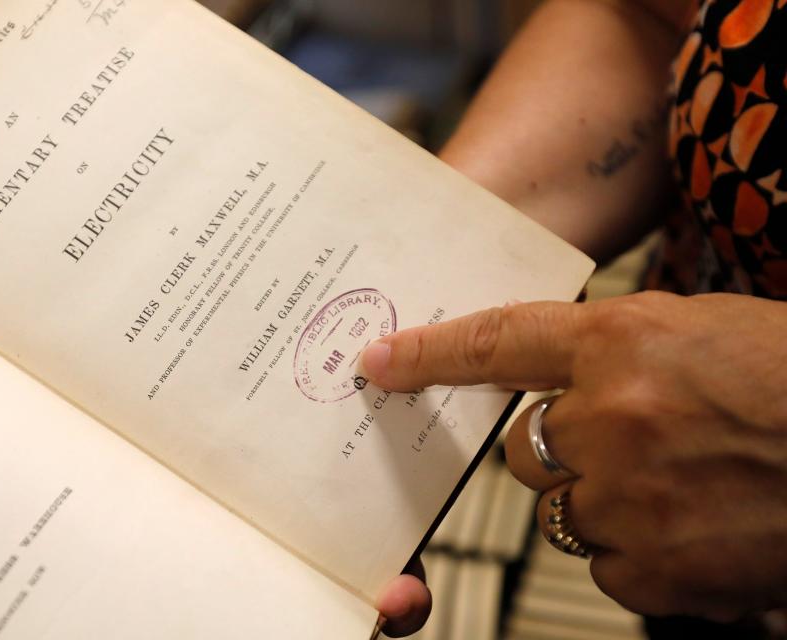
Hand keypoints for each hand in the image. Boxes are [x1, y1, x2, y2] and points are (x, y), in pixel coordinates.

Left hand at [363, 292, 786, 621]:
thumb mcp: (700, 332)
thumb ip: (613, 353)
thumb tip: (547, 383)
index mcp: (625, 341)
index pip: (498, 342)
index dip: (431, 352)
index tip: (380, 361)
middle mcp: (613, 419)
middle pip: (524, 449)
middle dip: (561, 447)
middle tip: (629, 439)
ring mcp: (630, 502)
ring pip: (566, 510)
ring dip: (606, 500)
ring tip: (685, 482)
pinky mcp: (654, 574)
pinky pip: (605, 563)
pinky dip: (638, 550)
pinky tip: (699, 525)